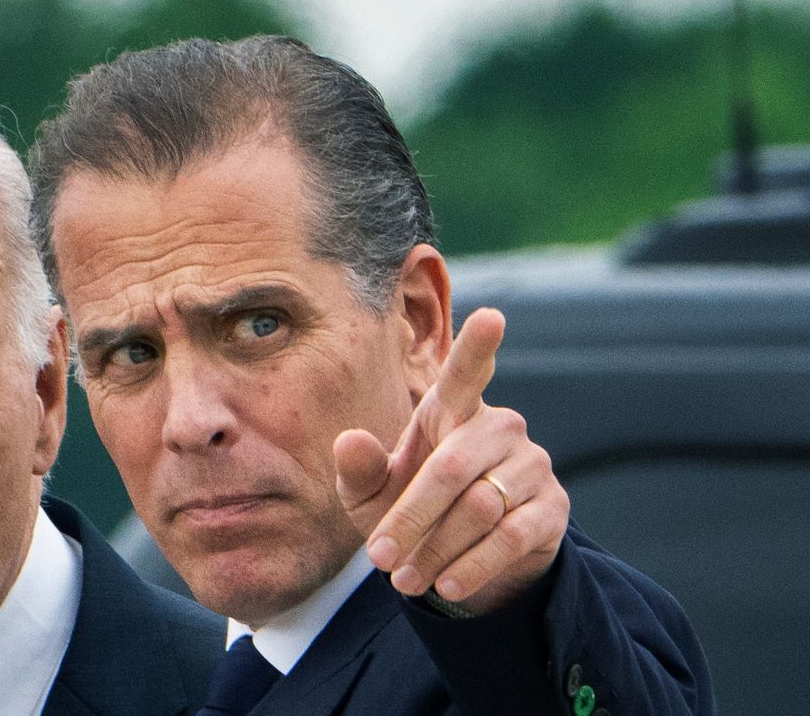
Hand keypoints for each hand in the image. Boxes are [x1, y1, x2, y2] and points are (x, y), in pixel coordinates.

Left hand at [334, 308, 568, 614]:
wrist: (460, 559)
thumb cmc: (409, 508)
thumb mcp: (371, 495)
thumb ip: (358, 470)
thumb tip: (349, 441)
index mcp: (452, 409)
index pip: (467, 372)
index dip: (478, 346)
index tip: (492, 316)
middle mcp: (498, 427)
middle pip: (450, 470)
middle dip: (409, 519)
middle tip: (378, 559)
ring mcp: (530, 465)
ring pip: (480, 508)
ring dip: (436, 550)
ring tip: (405, 580)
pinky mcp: (552, 507)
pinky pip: (511, 536)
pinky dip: (473, 566)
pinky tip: (447, 585)